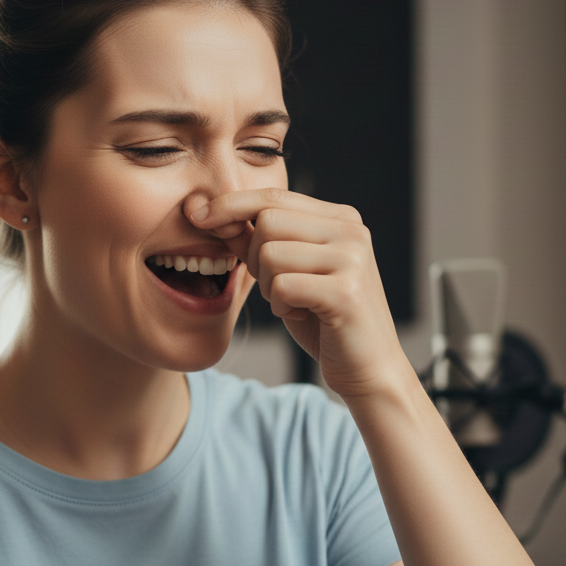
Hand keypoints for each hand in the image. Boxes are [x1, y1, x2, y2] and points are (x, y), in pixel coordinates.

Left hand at [187, 189, 407, 397]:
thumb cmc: (324, 320)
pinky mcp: (345, 292)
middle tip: (278, 287)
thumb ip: (256, 242)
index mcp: (341, 218)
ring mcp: (352, 259)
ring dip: (269, 286)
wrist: (368, 368)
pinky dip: (281, 307)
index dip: (231, 204)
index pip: (273, 197)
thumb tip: (212, 214)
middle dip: (255, 258)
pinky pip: (282, 286)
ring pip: (270, 254)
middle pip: (267, 222)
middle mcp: (351, 230)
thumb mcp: (287, 273)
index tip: (197, 215)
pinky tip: (303, 315)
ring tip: (295, 303)